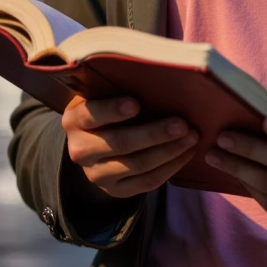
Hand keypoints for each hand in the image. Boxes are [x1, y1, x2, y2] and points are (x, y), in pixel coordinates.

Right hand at [62, 95, 197, 197]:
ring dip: (170, 151)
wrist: (96, 145)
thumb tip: (160, 76)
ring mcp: (97, 174)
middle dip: (154, 133)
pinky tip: (186, 153)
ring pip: (138, 164)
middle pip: (120, 143)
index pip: (91, 115)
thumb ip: (121, 88)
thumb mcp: (104, 95)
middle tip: (182, 124)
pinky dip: (171, 167)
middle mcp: (81, 150)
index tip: (137, 103)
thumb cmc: (109, 109)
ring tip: (192, 137)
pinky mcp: (116, 190)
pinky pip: (147, 182)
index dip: (112, 110)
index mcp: (75, 120)